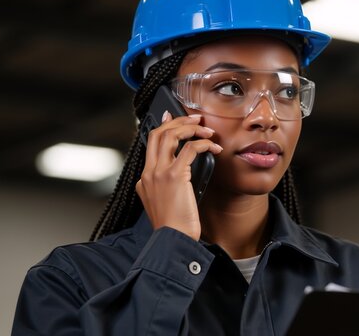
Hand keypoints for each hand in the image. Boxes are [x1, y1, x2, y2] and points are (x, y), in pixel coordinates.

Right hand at [136, 112, 221, 239]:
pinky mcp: (174, 176)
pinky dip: (203, 143)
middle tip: (195, 118)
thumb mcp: (165, 204)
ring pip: (170, 135)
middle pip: (157, 133)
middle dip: (178, 121)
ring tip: (207, 130)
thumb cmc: (175, 227)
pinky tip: (214, 148)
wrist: (173, 240)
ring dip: (191, 128)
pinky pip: (189, 148)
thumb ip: (168, 187)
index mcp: (144, 179)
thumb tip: (183, 175)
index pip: (150, 143)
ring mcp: (159, 173)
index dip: (164, 127)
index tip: (174, 118)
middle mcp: (148, 172)